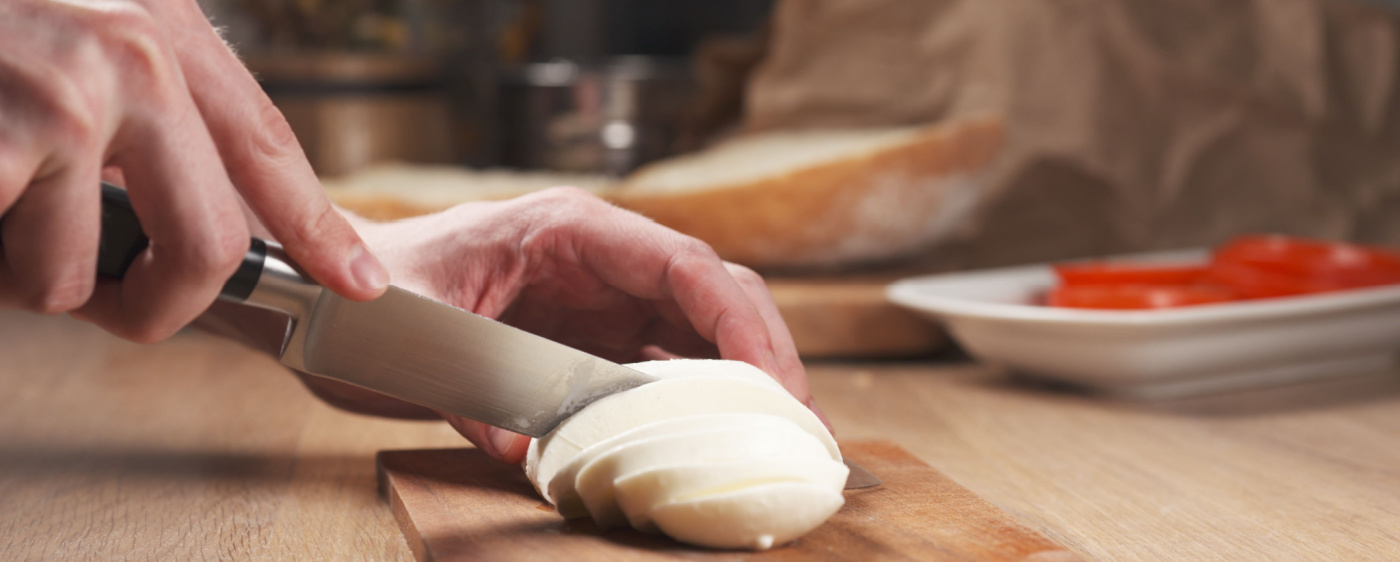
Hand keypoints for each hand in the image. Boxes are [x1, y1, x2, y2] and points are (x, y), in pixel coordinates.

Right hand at [0, 0, 386, 342]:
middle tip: (120, 310)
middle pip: (211, 245)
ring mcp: (63, 98)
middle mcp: (131, 57)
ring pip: (76, 272)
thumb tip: (189, 199)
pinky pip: (14, 263)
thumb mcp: (73, 16)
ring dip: (21, 268)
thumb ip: (139, 94)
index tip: (356, 282)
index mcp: (159, 25)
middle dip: (162, 305)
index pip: (267, 146)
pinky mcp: (5, 139)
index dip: (317, 226)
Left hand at [296, 188, 825, 461]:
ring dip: (744, 381)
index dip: (739, 320)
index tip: (774, 381)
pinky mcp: (593, 342)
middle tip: (800, 424)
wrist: (334, 301)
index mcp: (569, 230)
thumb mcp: (414, 332)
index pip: (683, 263)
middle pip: (714, 293)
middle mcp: (601, 261)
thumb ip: (472, 387)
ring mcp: (602, 301)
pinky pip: (664, 367)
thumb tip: (529, 450)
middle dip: (765, 353)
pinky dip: (699, 401)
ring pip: (702, 331)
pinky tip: (718, 441)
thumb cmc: (372, 296)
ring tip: (777, 440)